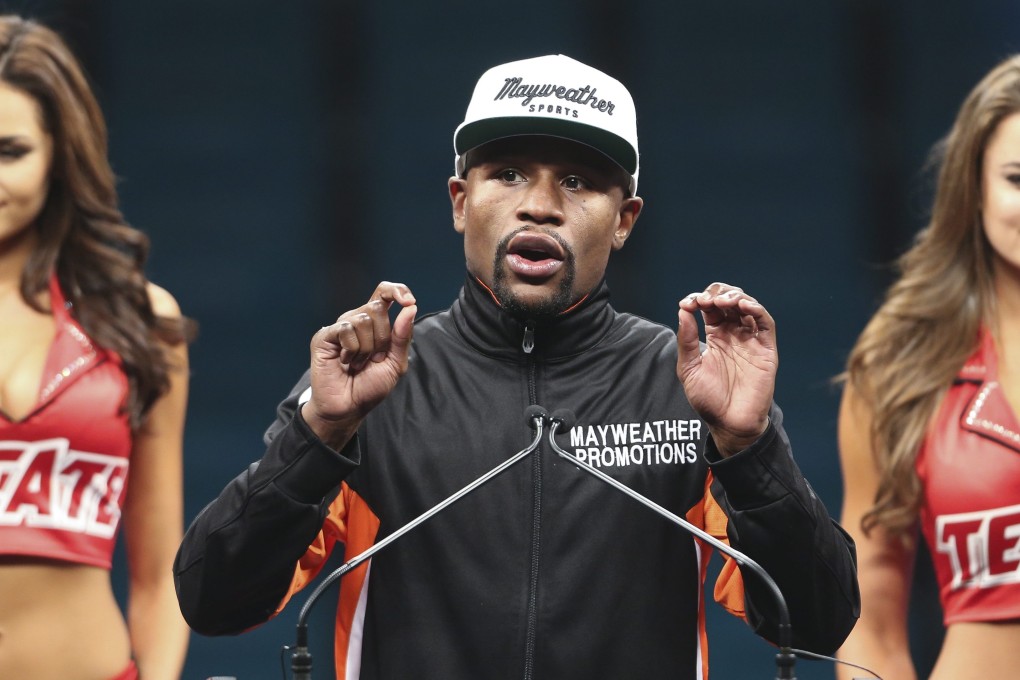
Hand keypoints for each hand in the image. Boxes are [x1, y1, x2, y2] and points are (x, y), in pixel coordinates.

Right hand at [301, 281, 416, 447]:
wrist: (349, 407)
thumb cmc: (370, 386)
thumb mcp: (395, 363)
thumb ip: (403, 336)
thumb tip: (410, 307)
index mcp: (375, 323)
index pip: (384, 292)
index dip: (397, 290)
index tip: (409, 301)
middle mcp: (356, 320)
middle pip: (377, 307)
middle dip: (383, 337)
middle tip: (374, 358)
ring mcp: (339, 327)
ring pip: (362, 319)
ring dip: (366, 348)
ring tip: (357, 363)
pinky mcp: (324, 336)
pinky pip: (346, 329)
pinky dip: (351, 350)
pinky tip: (344, 361)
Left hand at [676, 282, 776, 456]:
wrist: (729, 423)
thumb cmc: (708, 399)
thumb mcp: (689, 368)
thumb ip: (686, 341)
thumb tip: (683, 311)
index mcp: (715, 336)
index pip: (709, 307)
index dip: (698, 299)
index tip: (686, 304)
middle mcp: (734, 334)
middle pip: (728, 301)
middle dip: (716, 294)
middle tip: (705, 301)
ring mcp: (750, 340)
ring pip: (747, 306)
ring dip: (735, 297)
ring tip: (722, 301)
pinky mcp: (766, 348)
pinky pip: (765, 322)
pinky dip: (756, 309)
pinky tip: (742, 305)